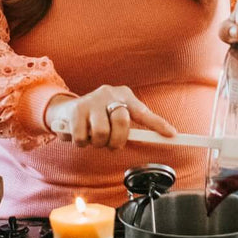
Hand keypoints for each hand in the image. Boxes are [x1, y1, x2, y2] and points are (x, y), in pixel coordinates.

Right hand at [43, 85, 176, 149]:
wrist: (65, 109)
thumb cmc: (97, 116)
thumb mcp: (115, 114)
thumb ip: (131, 125)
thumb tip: (155, 138)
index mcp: (124, 96)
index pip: (144, 112)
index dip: (158, 124)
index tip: (172, 135)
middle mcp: (109, 94)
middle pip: (122, 123)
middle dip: (116, 140)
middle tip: (110, 143)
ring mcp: (92, 100)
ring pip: (101, 133)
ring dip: (97, 143)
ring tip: (92, 137)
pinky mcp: (75, 110)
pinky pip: (83, 138)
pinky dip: (81, 143)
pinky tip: (79, 134)